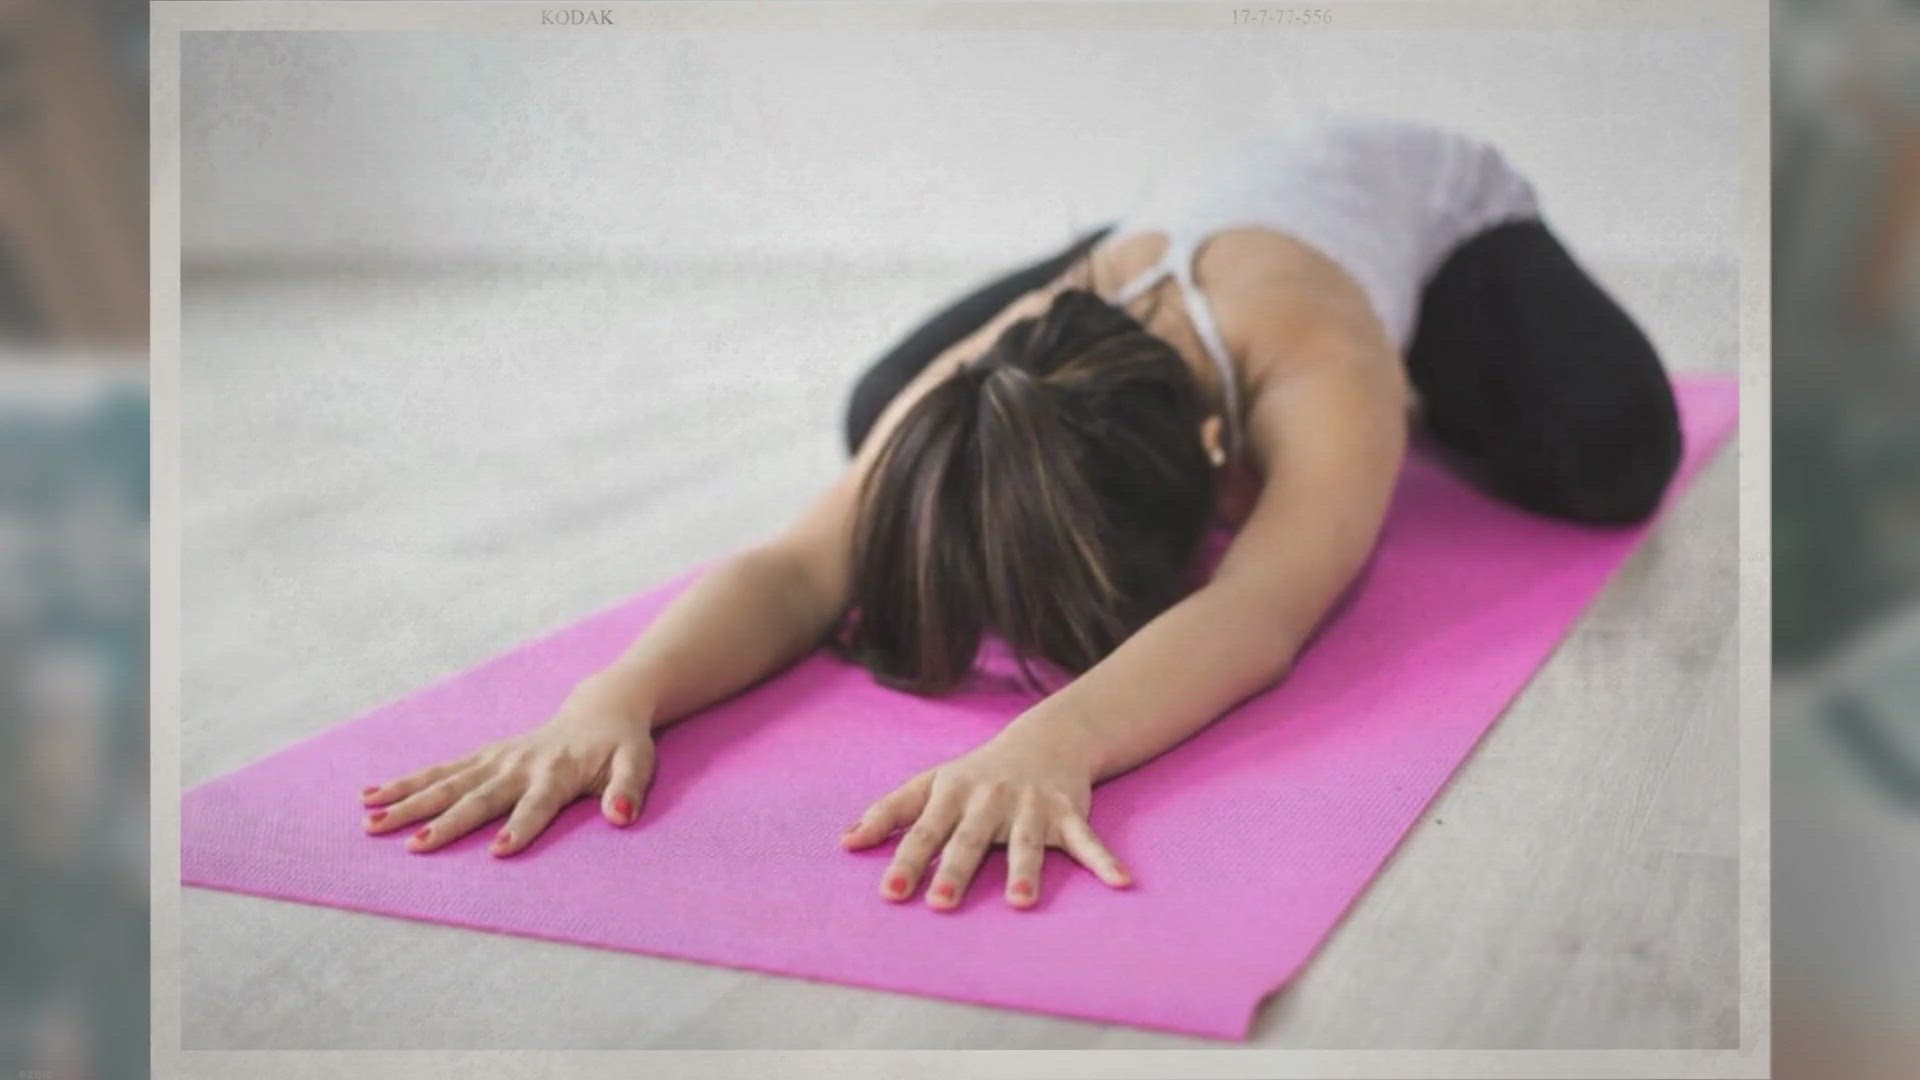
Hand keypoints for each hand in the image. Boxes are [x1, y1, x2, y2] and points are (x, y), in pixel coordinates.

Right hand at [356, 673, 656, 855]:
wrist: (601, 710)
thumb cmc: (621, 746)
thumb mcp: (637, 764)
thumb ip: (628, 790)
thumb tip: (620, 816)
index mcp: (557, 773)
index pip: (537, 806)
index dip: (521, 828)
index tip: (498, 851)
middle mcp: (519, 765)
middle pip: (479, 797)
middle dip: (446, 822)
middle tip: (414, 846)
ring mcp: (496, 759)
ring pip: (446, 782)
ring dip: (409, 803)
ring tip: (371, 823)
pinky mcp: (482, 757)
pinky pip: (438, 771)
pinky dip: (404, 783)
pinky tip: (370, 797)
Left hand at [840, 712, 1130, 910]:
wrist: (1045, 739)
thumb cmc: (976, 773)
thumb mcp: (930, 784)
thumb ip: (889, 813)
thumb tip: (844, 842)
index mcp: (952, 794)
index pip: (923, 831)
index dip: (905, 861)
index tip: (890, 892)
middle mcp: (989, 799)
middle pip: (970, 839)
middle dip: (956, 870)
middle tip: (941, 903)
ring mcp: (1030, 806)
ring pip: (1026, 842)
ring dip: (1026, 872)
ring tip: (1022, 904)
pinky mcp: (1068, 811)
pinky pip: (1087, 839)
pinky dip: (1104, 860)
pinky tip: (1121, 882)